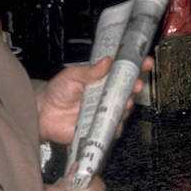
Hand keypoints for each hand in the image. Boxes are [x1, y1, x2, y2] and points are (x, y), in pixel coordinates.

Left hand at [37, 55, 154, 143]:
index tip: (146, 62)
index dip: (138, 66)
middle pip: (129, 91)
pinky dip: (115, 126)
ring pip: (124, 110)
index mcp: (103, 79)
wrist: (44, 113)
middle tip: (136, 84)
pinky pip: (113, 129)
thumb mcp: (73, 76)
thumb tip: (107, 60)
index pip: (124, 71)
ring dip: (127, 106)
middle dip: (136, 87)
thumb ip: (90, 71)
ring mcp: (105, 112)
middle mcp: (107, 95)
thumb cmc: (58, 91)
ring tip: (124, 102)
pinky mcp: (100, 128)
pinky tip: (113, 123)